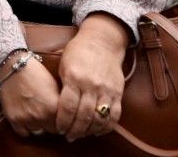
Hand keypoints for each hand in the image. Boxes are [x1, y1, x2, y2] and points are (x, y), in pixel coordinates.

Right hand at [0, 56, 60, 137]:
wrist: (11, 65)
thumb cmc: (35, 72)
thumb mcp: (54, 85)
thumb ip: (62, 103)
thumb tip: (69, 114)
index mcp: (54, 107)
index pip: (66, 124)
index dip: (65, 120)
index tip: (63, 118)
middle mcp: (41, 116)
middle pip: (53, 131)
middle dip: (53, 124)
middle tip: (50, 116)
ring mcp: (26, 119)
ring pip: (39, 132)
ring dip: (40, 126)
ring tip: (38, 116)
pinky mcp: (13, 119)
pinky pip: (23, 133)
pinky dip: (26, 128)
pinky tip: (27, 119)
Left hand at [55, 15, 128, 139]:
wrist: (102, 42)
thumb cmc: (78, 52)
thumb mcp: (64, 64)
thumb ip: (63, 85)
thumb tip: (59, 107)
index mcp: (74, 77)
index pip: (68, 106)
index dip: (63, 121)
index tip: (59, 128)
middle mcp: (91, 85)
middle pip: (83, 115)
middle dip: (75, 130)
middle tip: (69, 136)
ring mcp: (106, 90)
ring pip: (99, 118)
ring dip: (89, 131)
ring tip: (81, 135)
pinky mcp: (118, 93)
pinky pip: (114, 115)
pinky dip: (106, 126)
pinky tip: (98, 131)